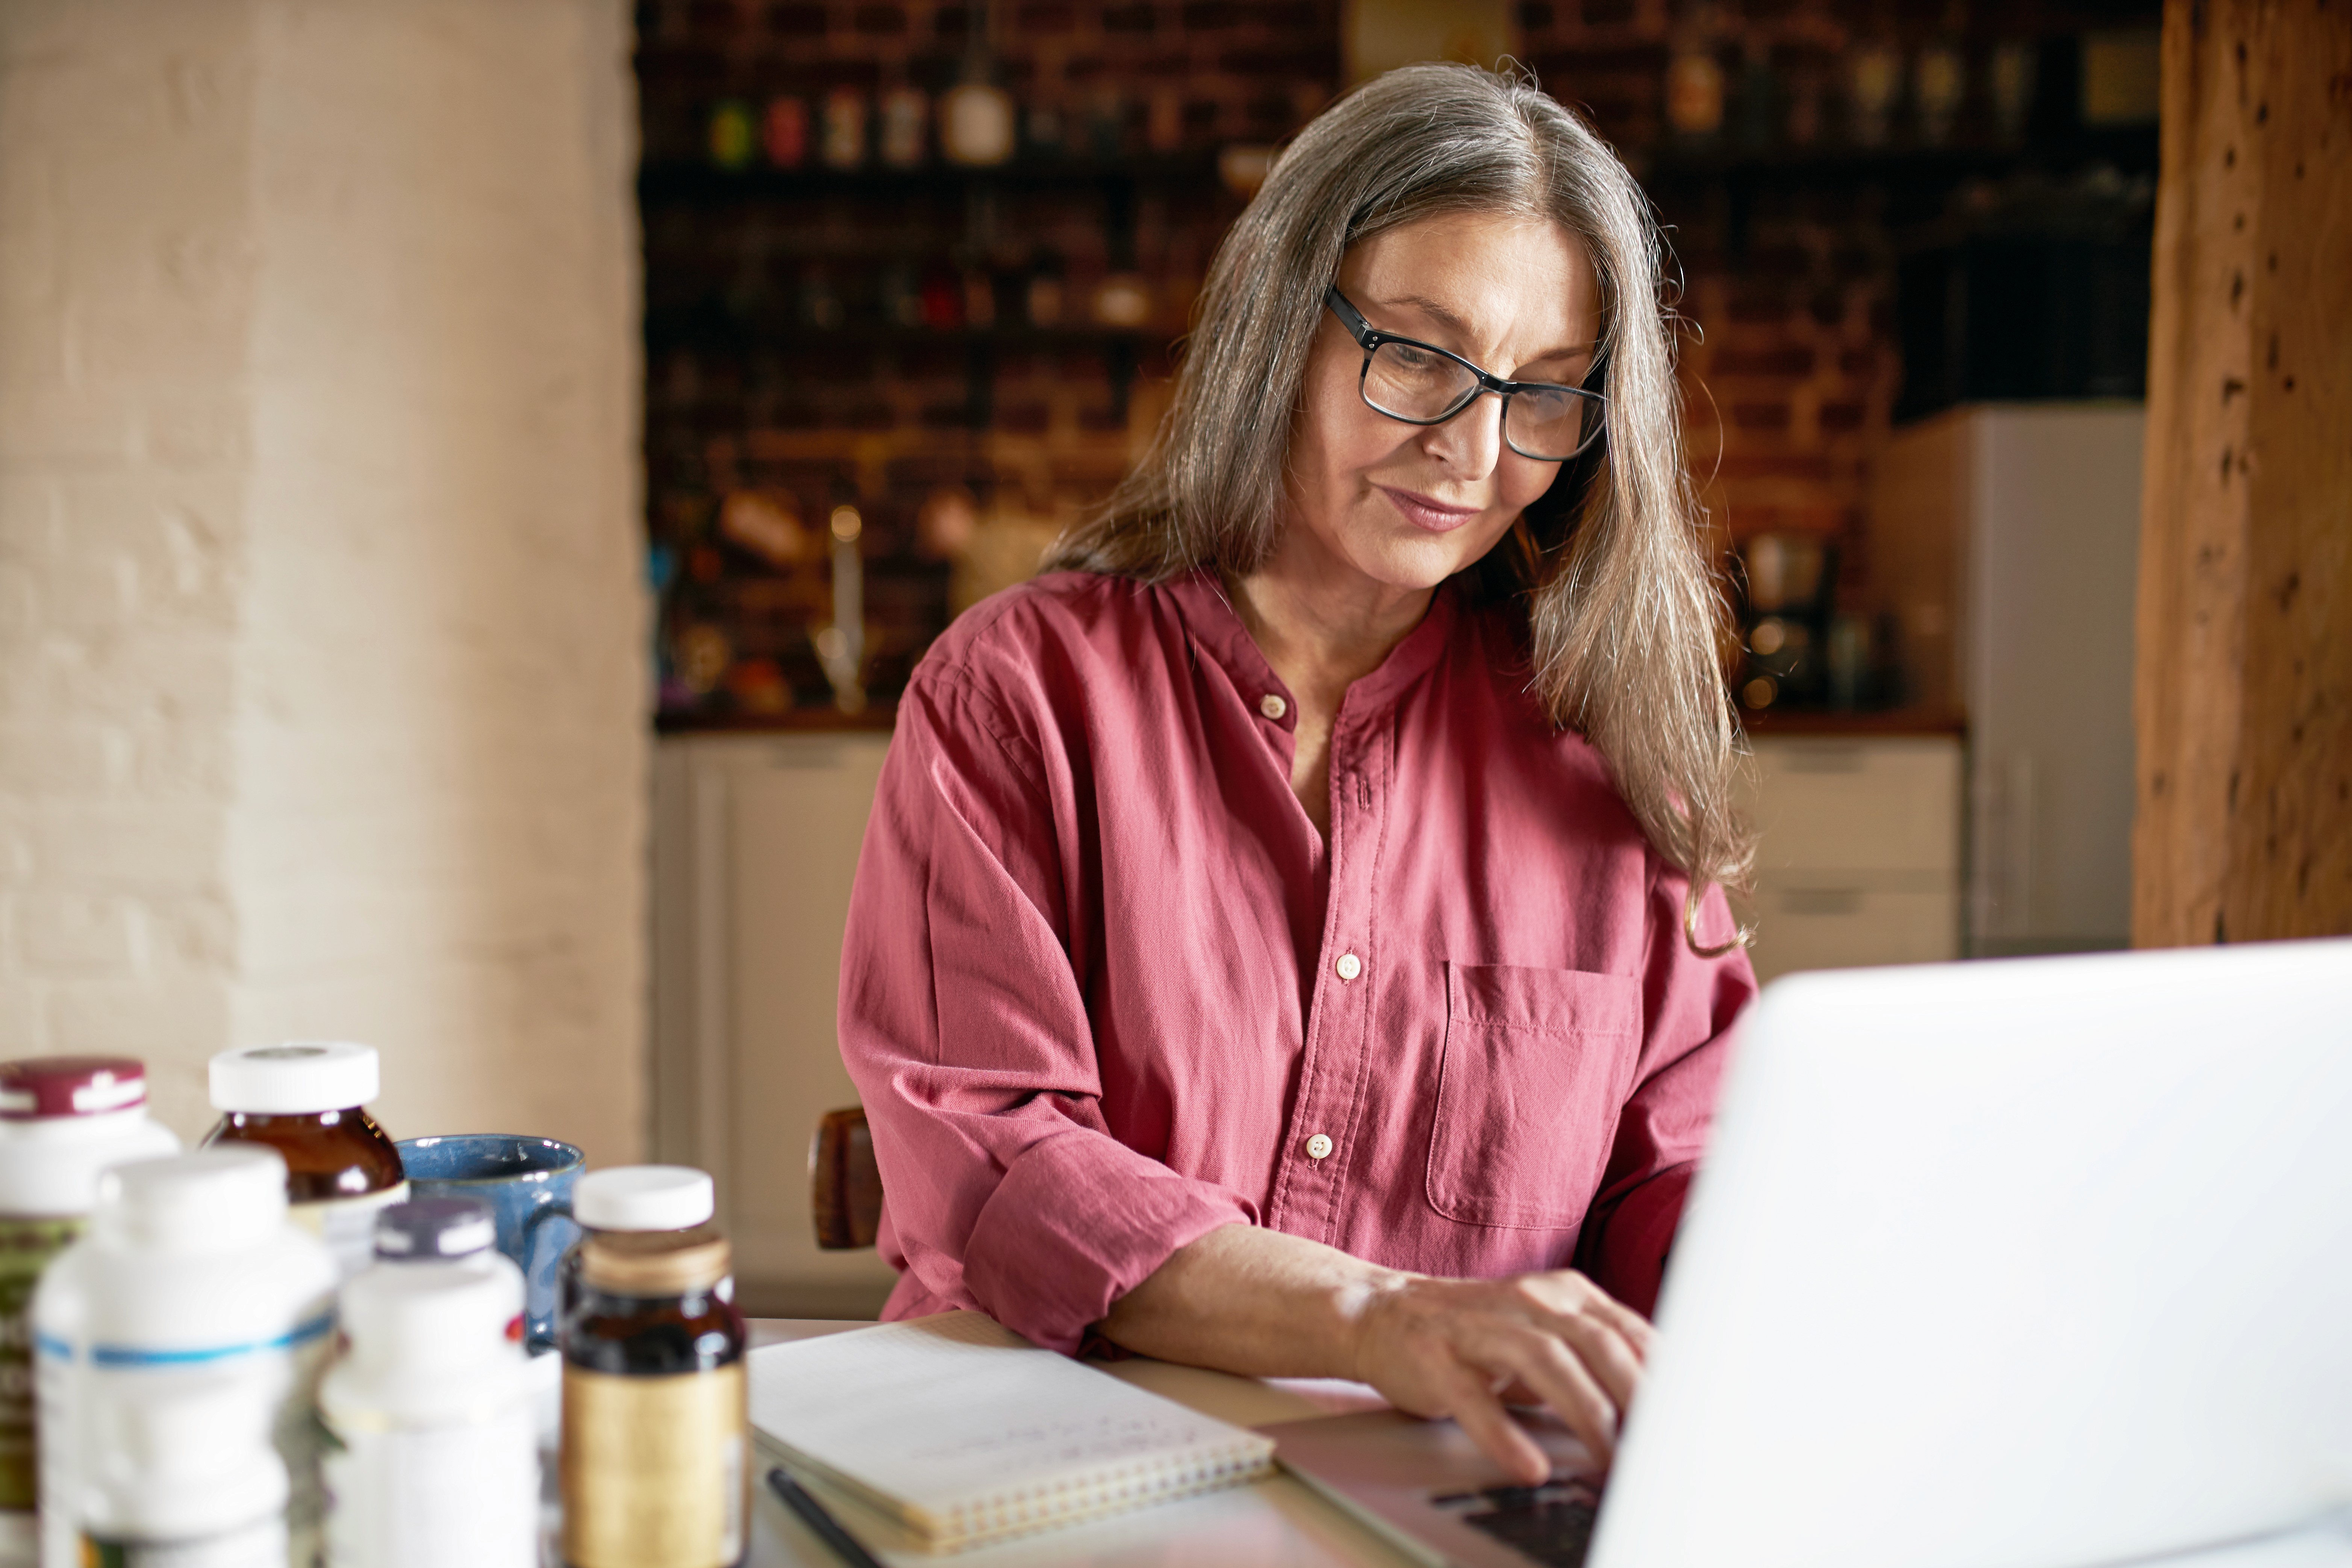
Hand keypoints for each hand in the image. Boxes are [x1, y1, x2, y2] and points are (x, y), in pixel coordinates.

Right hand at [1348, 1269, 1652, 1484]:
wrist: (1382, 1312)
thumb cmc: (1479, 1333)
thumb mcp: (1547, 1331)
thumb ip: (1601, 1356)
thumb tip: (1668, 1404)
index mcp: (1565, 1293)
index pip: (1631, 1332)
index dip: (1665, 1377)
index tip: (1692, 1420)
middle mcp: (1529, 1300)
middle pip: (1599, 1342)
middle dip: (1638, 1396)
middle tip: (1662, 1447)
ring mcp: (1481, 1328)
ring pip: (1547, 1362)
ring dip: (1586, 1412)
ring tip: (1610, 1459)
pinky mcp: (1438, 1360)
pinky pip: (1475, 1400)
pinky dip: (1505, 1435)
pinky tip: (1528, 1466)